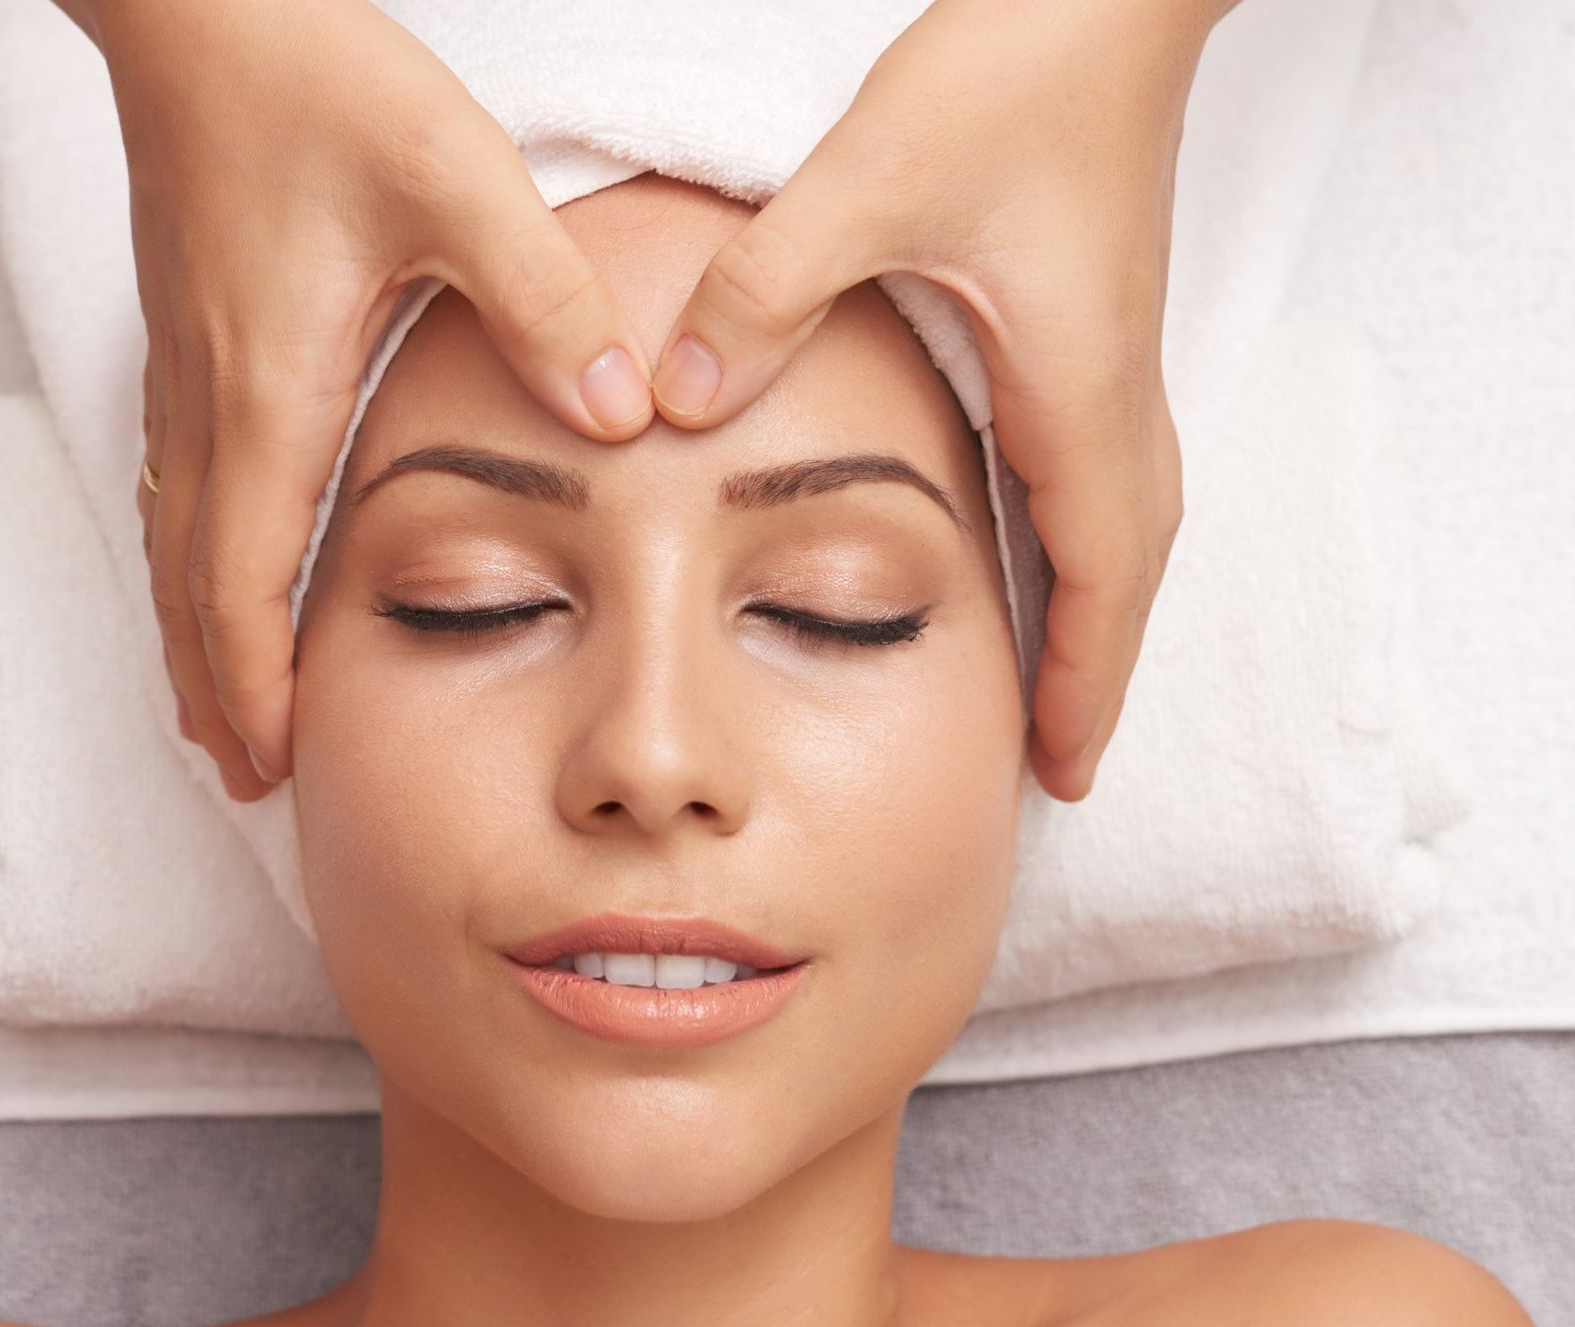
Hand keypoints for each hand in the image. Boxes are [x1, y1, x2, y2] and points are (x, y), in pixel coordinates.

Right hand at [62, 0, 657, 799]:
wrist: (201, 8)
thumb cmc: (314, 85)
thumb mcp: (456, 181)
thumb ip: (545, 301)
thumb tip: (622, 414)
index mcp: (271, 389)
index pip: (243, 577)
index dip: (259, 680)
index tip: (279, 761)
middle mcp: (210, 401)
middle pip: (190, 589)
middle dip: (219, 691)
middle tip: (247, 779)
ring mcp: (184, 374)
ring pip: (173, 546)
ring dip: (195, 640)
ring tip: (218, 718)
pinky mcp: (186, 341)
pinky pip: (175, 491)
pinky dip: (189, 568)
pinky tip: (212, 580)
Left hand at [649, 0, 1232, 801]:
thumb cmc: (1015, 77)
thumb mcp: (869, 182)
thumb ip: (768, 292)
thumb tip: (675, 403)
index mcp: (1076, 387)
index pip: (1099, 577)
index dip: (1083, 682)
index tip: (1062, 772)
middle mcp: (1111, 391)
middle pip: (1128, 573)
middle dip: (1097, 671)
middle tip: (1059, 760)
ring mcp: (1108, 361)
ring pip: (1122, 525)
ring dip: (1093, 611)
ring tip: (1050, 686)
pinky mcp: (1087, 328)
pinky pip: (1096, 473)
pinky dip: (1076, 542)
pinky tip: (1023, 553)